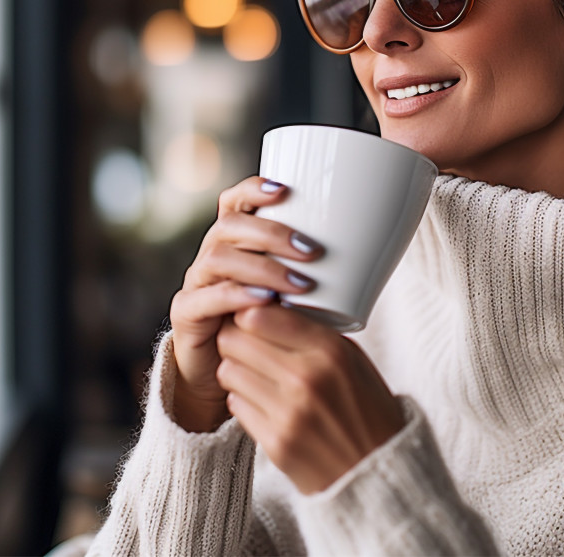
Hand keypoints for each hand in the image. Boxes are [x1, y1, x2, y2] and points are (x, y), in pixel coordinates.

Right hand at [169, 176, 323, 432]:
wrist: (226, 374)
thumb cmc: (269, 328)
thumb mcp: (294, 293)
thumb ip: (316, 270)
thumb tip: (376, 244)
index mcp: (234, 242)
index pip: (234, 202)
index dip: (254, 189)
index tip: (285, 189)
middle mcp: (211, 255)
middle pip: (229, 226)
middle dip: (272, 233)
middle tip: (312, 251)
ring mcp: (196, 283)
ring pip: (219, 258)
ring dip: (262, 266)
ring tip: (299, 284)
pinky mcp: (186, 314)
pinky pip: (206, 297)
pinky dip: (236, 295)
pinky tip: (264, 301)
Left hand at [215, 303, 405, 493]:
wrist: (378, 472)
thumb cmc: (368, 410)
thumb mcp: (354, 360)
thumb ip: (316, 332)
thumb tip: (272, 305)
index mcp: (330, 352)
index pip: (261, 314)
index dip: (249, 311)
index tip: (253, 316)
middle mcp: (307, 379)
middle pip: (236, 339)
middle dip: (236, 337)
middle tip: (245, 341)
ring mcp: (288, 414)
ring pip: (228, 370)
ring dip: (237, 368)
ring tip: (254, 372)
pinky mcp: (275, 443)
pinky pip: (235, 404)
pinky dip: (243, 398)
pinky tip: (262, 400)